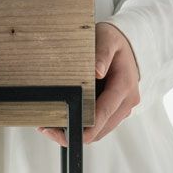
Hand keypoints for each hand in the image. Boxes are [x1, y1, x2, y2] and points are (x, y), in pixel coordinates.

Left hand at [37, 21, 139, 146]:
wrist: (125, 45)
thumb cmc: (113, 41)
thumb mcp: (107, 38)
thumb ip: (102, 53)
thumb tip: (97, 71)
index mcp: (124, 86)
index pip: (104, 113)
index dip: (84, 129)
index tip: (62, 132)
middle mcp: (126, 102)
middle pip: (99, 130)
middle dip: (73, 134)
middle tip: (46, 128)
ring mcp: (122, 109)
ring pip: (97, 132)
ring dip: (75, 133)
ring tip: (49, 125)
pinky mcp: (114, 112)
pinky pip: (97, 127)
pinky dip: (80, 127)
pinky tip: (61, 120)